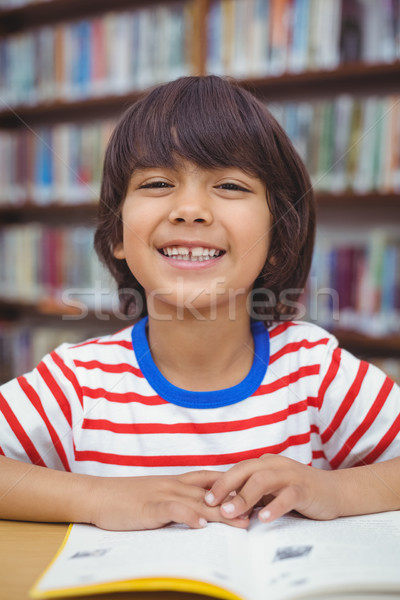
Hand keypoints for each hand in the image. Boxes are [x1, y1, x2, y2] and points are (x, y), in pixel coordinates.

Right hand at [88, 470, 249, 530]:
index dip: (232, 487)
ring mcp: (162, 494)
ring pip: (198, 501)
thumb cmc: (126, 499)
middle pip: (211, 493)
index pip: (209, 480)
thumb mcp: (155, 497)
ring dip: (221, 512)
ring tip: (241, 522)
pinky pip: (172, 509)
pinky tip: (201, 525)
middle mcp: (173, 485)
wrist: (98, 495)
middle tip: (258, 513)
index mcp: (175, 482)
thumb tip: (197, 513)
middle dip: (236, 503)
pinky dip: (188, 516)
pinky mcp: (149, 507)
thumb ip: (176, 501)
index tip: (252, 495)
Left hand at [204, 454, 342, 522]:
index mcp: (265, 463)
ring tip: (230, 512)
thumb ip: (253, 495)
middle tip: (211, 502)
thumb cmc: (298, 493)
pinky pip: (287, 495)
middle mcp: (275, 464)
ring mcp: (290, 474)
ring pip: (262, 480)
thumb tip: (225, 507)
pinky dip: (274, 506)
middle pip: (245, 470)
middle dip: (226, 486)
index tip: (204, 497)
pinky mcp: (304, 488)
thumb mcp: (273, 491)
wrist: (335, 491)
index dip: (220, 482)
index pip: (238, 469)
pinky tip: (263, 519)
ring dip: (244, 496)